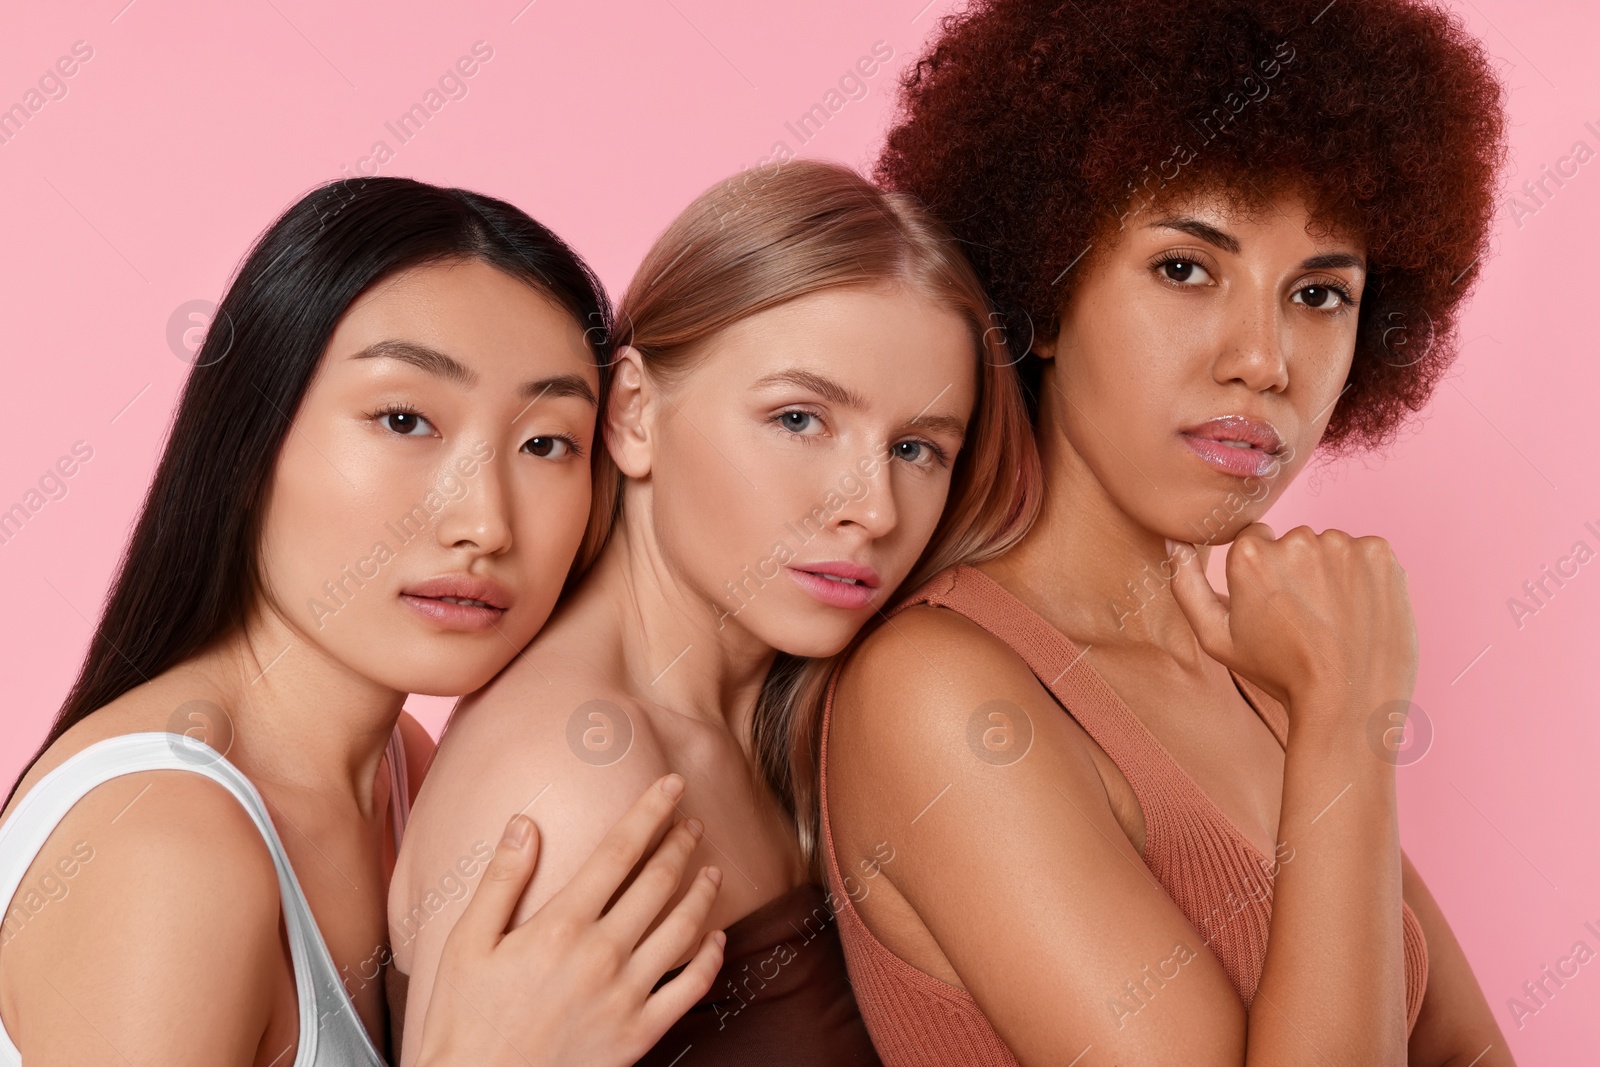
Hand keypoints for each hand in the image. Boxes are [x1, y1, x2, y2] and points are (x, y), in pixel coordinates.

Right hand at [415, 773, 724, 1066]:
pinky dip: (711, 958)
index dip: (650, 811)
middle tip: (691, 823)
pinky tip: (716, 938)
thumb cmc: (464, 1020)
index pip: (619, 851)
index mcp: (560, 926)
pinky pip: (690, 989)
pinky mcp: (639, 1034)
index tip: (671, 784)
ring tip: (711, 869)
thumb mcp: (467, 943)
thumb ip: (502, 880)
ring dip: (702, 893)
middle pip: (658, 882)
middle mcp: (601, 955)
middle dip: (680, 844)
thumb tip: (525, 823)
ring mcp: (626, 996)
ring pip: (684, 929)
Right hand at [1166, 523, 1417, 721]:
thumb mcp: (1217, 639)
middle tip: (1306, 619)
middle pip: (1293, 542)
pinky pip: (1366, 554)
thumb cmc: (1280, 674)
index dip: (1263, 576)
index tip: (1275, 606)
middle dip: (1297, 572)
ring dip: (1332, 573)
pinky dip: (1364, 576)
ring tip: (1335, 619)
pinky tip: (1359, 611)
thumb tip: (1175, 541)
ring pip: (1330, 548)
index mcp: (1250, 555)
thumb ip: (1186, 585)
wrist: (1349, 704)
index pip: (1254, 540)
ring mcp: (1343, 545)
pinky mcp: (1381, 554)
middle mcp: (1297, 539)